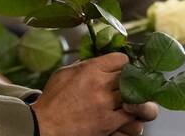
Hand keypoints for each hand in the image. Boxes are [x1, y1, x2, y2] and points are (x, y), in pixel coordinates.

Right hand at [31, 53, 157, 135]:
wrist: (46, 125)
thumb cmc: (53, 99)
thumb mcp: (65, 73)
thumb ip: (85, 64)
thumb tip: (100, 60)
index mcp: (90, 69)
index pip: (121, 59)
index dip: (122, 64)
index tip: (120, 69)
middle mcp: (101, 85)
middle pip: (131, 78)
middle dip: (130, 81)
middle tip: (126, 86)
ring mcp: (106, 105)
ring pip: (138, 99)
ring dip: (135, 101)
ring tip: (128, 102)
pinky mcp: (109, 124)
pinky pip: (133, 120)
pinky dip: (130, 119)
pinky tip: (123, 117)